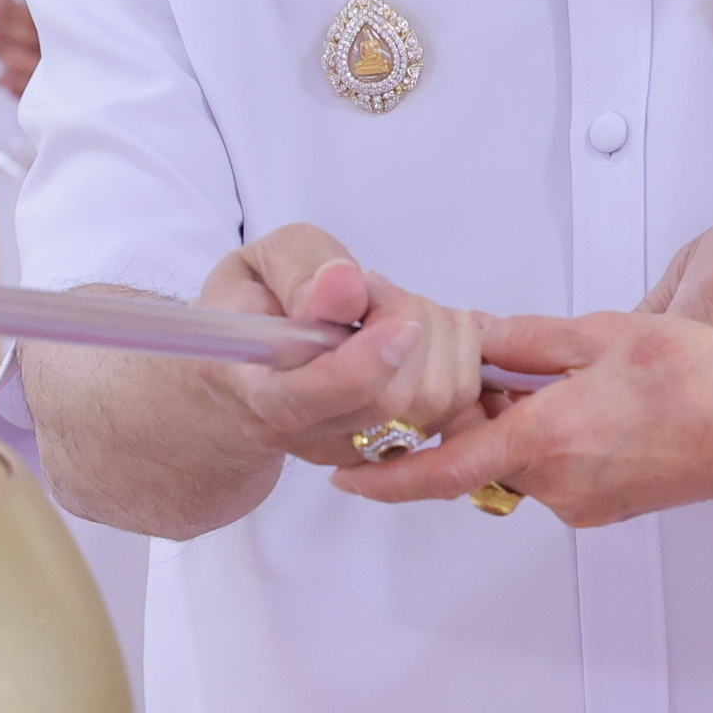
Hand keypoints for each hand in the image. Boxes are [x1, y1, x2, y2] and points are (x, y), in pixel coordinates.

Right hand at [200, 223, 490, 466]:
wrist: (252, 367)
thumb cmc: (255, 305)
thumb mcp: (260, 264)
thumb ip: (300, 273)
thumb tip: (345, 287)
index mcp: (257, 391)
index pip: (314, 398)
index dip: (366, 360)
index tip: (396, 318)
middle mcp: (307, 435)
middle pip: (392, 401)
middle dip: (409, 323)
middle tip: (374, 288)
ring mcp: (356, 449)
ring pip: (436, 400)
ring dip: (437, 333)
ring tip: (393, 307)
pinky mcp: (398, 445)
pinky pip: (459, 402)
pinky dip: (460, 350)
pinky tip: (424, 326)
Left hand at [333, 310, 712, 527]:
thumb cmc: (702, 380)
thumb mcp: (606, 334)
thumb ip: (529, 340)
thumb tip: (479, 342)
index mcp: (548, 436)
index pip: (444, 468)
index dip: (388, 476)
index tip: (345, 477)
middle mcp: (556, 482)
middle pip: (482, 452)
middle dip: (476, 413)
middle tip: (508, 366)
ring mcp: (579, 502)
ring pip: (518, 460)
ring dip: (520, 422)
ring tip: (573, 377)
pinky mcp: (601, 508)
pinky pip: (552, 470)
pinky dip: (551, 439)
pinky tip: (595, 405)